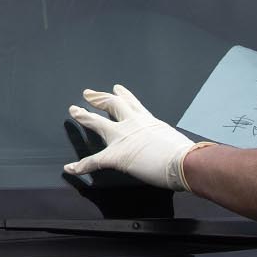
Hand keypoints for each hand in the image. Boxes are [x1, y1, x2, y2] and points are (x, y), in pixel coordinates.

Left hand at [62, 85, 203, 191]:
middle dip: (99, 99)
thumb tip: (173, 148)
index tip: (116, 88)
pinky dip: (81, 166)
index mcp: (148, 121)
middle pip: (112, 105)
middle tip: (88, 94)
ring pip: (98, 123)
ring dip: (84, 116)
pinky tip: (70, 168)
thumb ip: (166, 140)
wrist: (184, 162)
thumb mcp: (174, 139)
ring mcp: (122, 137)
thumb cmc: (186, 154)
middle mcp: (133, 124)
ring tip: (74, 111)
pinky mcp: (116, 155)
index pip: (132, 104)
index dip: (123, 95)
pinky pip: (94, 161)